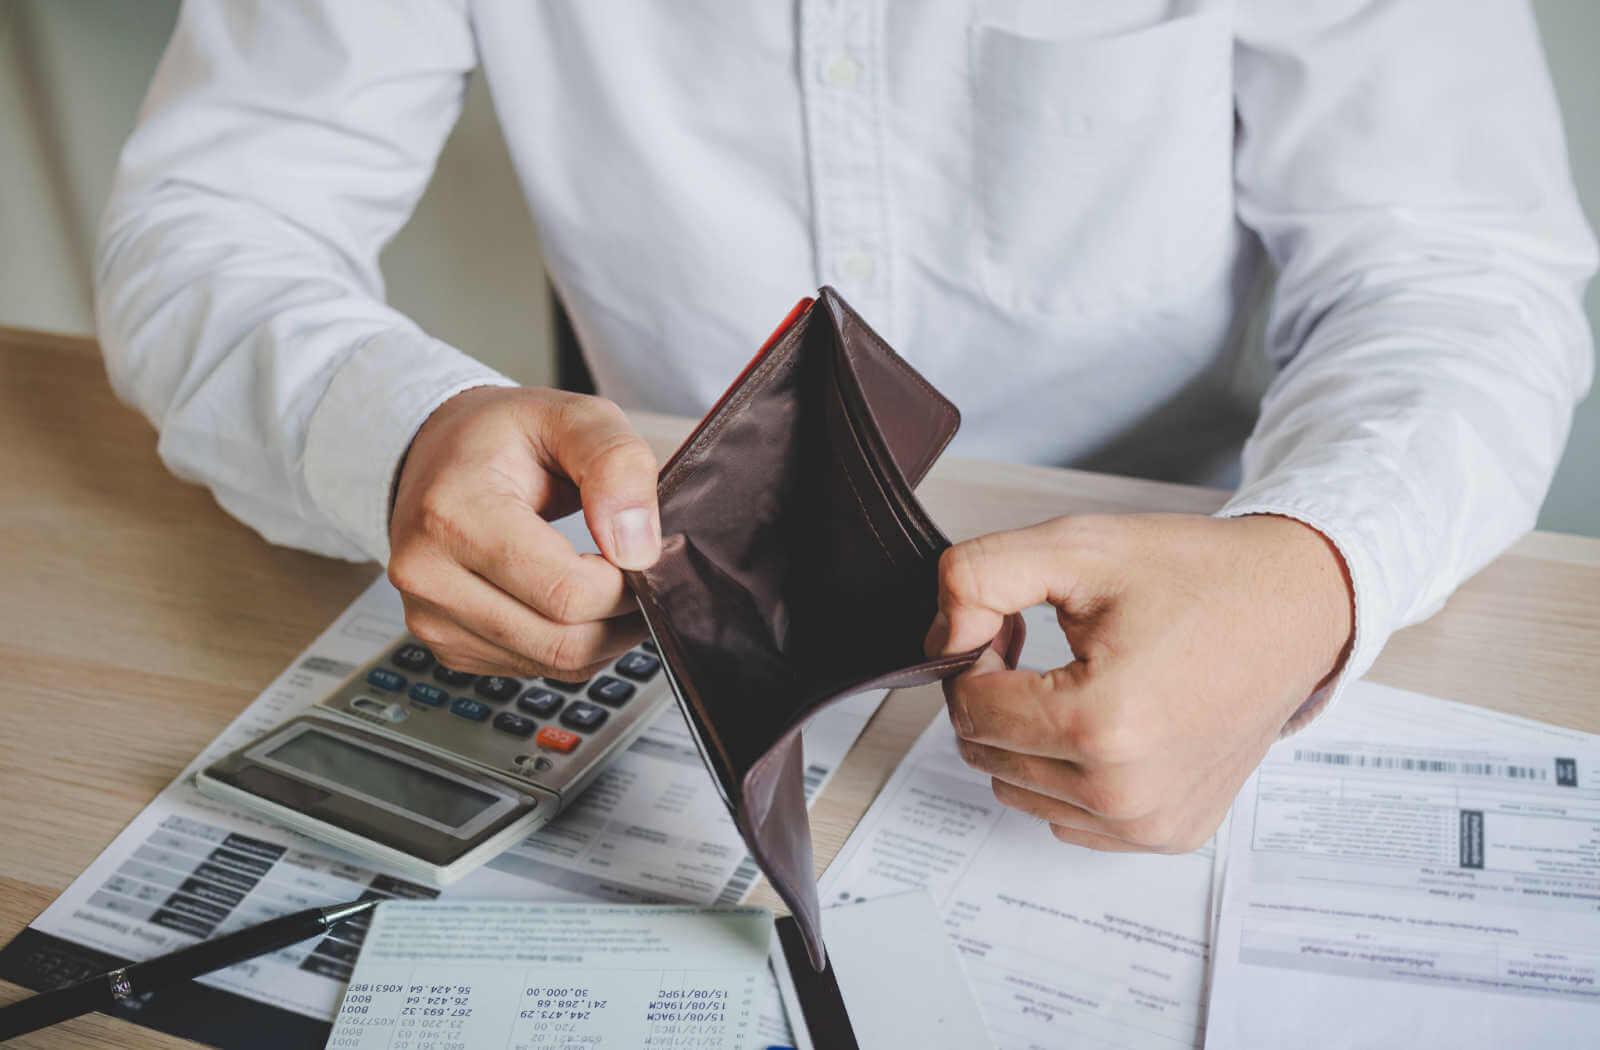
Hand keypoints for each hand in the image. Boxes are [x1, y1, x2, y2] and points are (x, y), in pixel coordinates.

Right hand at [387, 386, 660, 677]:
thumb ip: (617, 465)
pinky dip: (572, 645)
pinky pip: (535, 669)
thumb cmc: (506, 435)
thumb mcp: (573, 415)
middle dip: (621, 617)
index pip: (566, 593)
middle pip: (562, 642)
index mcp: (452, 514)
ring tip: (614, 583)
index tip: (639, 550)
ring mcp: (431, 618)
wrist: (440, 453)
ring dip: (604, 635)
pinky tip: (576, 601)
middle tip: (640, 575)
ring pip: (553, 665)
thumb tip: (638, 549)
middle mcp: (427, 575)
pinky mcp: (446, 646)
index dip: (625, 584)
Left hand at [927, 513, 1352, 852]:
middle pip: (987, 753)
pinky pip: (1066, 816)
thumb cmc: (1194, 576)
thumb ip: (978, 578)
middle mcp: (1125, 793)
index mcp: (1101, 725)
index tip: (1011, 625)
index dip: (974, 656)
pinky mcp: (1168, 835)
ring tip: (1076, 678)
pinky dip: (1064, 771)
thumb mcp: (1076, 546)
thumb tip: (940, 641)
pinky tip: (1106, 719)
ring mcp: (1149, 824)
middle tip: (1039, 646)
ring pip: (1017, 789)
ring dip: (1025, 735)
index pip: (969, 708)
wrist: (1295, 608)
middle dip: (995, 694)